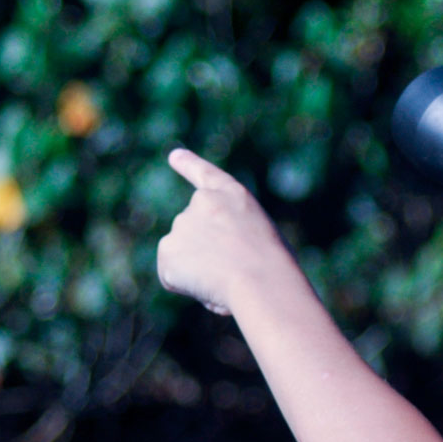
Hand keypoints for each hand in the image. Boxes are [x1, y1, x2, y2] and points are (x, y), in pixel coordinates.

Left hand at [157, 148, 289, 315]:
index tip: (174, 156)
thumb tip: (206, 265)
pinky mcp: (168, 250)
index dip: (188, 164)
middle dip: (206, 252)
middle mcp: (201, 201)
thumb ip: (230, 236)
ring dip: (199, 270)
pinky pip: (173, 276)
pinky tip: (210, 286)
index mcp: (231, 193)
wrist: (261, 280)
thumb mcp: (260, 235)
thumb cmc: (274, 265)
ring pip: (184, 255)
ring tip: (227, 278)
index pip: (204, 174)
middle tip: (235, 269)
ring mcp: (181, 224)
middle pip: (194, 231)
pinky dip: (187, 286)